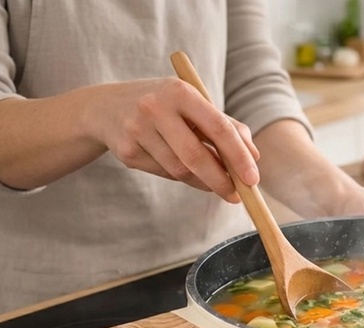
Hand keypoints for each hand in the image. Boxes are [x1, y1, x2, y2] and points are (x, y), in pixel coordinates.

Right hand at [85, 79, 259, 202]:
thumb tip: (254, 156)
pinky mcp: (127, 152)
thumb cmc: (165, 105)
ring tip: (214, 182)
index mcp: (180, 92)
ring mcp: (137, 130)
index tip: (253, 179)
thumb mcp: (193, 103)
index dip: (238, 156)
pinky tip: (183, 169)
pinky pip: (165, 173)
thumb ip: (226, 125)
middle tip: (238, 196)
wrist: (105, 107)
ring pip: (180, 170)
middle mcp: (155, 108)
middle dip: (221, 181)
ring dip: (203, 182)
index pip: (218, 127)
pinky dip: (182, 177)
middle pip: (196, 156)